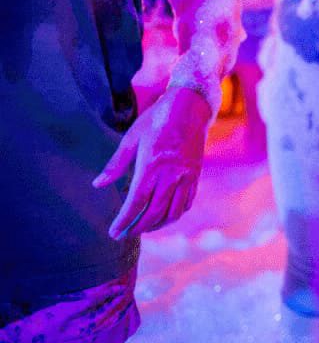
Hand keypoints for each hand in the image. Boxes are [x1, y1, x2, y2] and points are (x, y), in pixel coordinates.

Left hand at [92, 86, 210, 238]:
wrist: (190, 107)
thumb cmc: (156, 120)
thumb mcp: (131, 138)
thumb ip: (115, 164)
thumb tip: (98, 185)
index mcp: (151, 164)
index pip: (136, 201)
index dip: (124, 220)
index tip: (113, 232)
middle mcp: (171, 174)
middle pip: (154, 211)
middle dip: (137, 227)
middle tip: (124, 235)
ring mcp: (186, 176)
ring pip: (173, 211)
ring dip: (156, 225)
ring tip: (142, 229)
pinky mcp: (196, 175)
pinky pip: (186, 203)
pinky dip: (175, 215)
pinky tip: (164, 217)